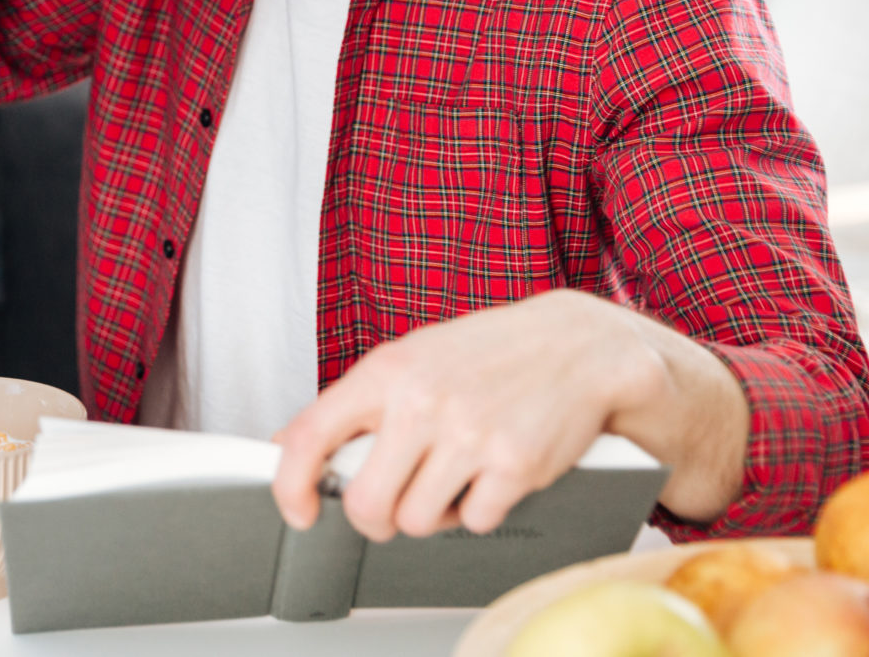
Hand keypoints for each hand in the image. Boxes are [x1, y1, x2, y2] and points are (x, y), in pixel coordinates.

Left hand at [271, 290, 747, 540]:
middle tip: (392, 504)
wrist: (578, 346)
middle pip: (365, 503)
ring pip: (417, 522)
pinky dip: (479, 511)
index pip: (311, 436)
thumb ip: (355, 403)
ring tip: (451, 478)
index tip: (298, 511)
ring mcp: (469, 435)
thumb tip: (290, 442)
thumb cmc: (488, 354)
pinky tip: (489, 476)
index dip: (291, 485)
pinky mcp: (514, 465)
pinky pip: (473, 522)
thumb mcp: (412, 358)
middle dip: (375, 518)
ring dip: (431, 514)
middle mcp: (422, 401)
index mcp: (387, 371)